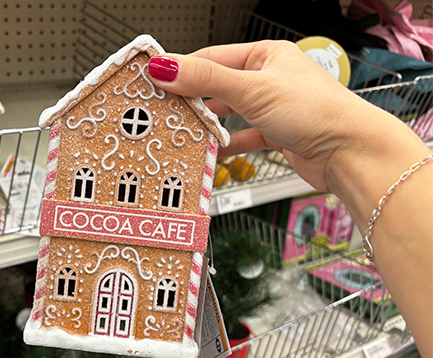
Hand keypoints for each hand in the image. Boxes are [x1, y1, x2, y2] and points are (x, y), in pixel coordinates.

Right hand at [147, 40, 387, 191]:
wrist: (351, 154)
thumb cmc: (318, 113)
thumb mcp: (252, 90)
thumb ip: (206, 79)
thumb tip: (166, 66)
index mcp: (265, 55)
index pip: (211, 58)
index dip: (181, 69)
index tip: (154, 81)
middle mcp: (269, 79)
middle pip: (217, 86)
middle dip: (192, 100)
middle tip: (165, 111)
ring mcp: (274, 107)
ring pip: (229, 113)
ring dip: (210, 124)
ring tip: (186, 131)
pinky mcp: (278, 134)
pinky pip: (243, 137)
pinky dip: (228, 144)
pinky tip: (214, 152)